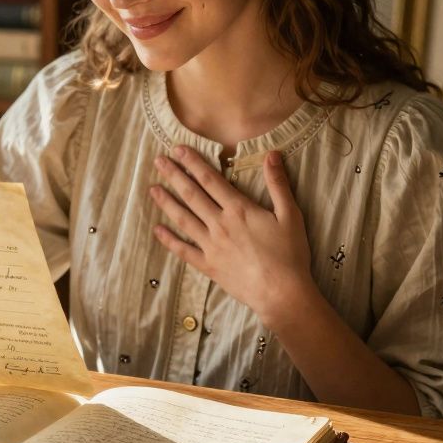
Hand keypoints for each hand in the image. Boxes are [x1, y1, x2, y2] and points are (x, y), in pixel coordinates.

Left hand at [149, 147, 312, 327]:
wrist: (281, 293)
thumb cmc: (289, 255)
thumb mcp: (290, 215)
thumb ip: (278, 184)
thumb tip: (271, 154)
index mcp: (238, 209)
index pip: (210, 179)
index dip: (193, 162)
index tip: (178, 149)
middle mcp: (219, 224)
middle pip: (191, 195)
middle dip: (174, 175)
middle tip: (158, 161)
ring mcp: (211, 245)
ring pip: (183, 219)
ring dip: (166, 202)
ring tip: (152, 189)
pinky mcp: (208, 266)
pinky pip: (183, 250)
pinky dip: (169, 240)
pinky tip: (157, 230)